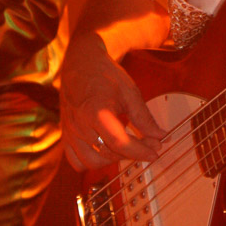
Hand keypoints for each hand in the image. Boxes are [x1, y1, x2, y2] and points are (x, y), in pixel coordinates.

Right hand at [60, 32, 165, 170]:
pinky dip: (92, 162)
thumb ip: (144, 117)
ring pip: (92, 162)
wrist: (81, 64)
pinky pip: (76, 162)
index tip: (156, 152)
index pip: (120, 142)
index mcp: (96, 111)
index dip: (140, 151)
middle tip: (148, 145)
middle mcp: (80, 125)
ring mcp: (70, 133)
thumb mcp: (129, 91)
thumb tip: (161, 136)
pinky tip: (106, 150)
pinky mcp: (65, 136)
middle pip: (108, 153)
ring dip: (113, 160)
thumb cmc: (106, 75)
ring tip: (127, 147)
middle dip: (132, 153)